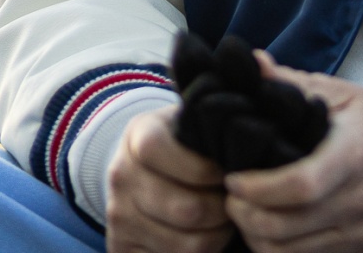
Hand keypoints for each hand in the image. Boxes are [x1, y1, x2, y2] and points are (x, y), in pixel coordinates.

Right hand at [105, 106, 232, 252]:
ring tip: (226, 222)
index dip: (204, 169)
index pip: (165, 153)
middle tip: (236, 204)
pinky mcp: (120, 247)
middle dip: (222, 210)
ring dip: (216, 236)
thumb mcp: (191, 122)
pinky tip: (205, 236)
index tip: (227, 173)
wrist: (140, 167)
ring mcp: (118, 215)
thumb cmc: (182, 143)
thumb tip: (244, 157)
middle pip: (186, 209)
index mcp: (139, 136)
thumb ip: (212, 130)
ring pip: (184, 244)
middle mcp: (122, 177)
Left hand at [222, 57, 362, 252]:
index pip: (300, 185)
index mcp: (355, 155)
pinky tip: (272, 230)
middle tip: (232, 197)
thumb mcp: (340, 94)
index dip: (258, 188)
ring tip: (248, 213)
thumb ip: (291, 83)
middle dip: (245, 215)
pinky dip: (280, 252)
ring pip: (290, 252)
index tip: (234, 178)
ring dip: (257, 236)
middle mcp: (361, 200)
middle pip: (286, 226)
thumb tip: (249, 63)